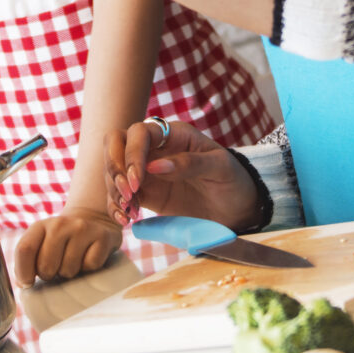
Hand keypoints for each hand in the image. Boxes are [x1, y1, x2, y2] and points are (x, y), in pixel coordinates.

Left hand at [13, 207, 121, 285]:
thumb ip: (28, 261)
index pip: (24, 250)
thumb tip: (24, 284)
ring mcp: (82, 228)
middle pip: (46, 265)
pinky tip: (87, 259)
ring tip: (72, 263)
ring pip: (68, 270)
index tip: (28, 283)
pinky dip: (88, 270)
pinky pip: (90, 267)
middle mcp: (60, 224)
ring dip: (69, 273)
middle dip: (49, 275)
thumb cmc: (61, 242)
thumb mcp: (41, 243)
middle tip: (56, 268)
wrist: (93, 220)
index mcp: (40, 226)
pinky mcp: (102, 236)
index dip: (23, 272)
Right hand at [105, 119, 257, 229]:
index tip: (137, 181)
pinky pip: (120, 195)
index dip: (131, 154)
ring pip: (114, 170)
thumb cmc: (233, 180)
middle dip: (114, 168)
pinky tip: (125, 219)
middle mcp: (155, 149)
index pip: (138, 133)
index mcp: (173, 135)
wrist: (239, 209)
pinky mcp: (146, 194)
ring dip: (114, 190)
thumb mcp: (220, 168)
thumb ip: (190, 163)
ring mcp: (147, 172)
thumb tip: (155, 166)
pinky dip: (116, 206)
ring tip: (130, 213)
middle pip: (116, 144)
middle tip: (127, 195)